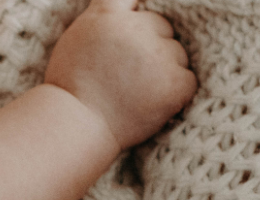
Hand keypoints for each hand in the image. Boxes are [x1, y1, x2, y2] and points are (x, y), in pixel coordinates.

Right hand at [45, 0, 197, 149]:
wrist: (76, 127)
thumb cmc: (71, 87)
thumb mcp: (78, 35)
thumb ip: (105, 14)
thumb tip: (133, 5)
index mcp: (110, 15)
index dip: (139, 11)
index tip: (139, 24)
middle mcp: (137, 30)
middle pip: (162, 27)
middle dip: (151, 45)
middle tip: (128, 73)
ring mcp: (158, 57)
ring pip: (177, 53)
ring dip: (164, 68)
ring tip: (136, 91)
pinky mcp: (174, 84)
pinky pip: (187, 79)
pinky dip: (175, 92)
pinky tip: (152, 102)